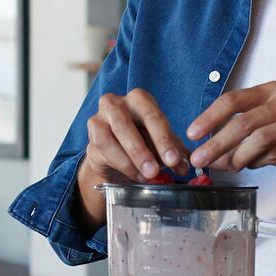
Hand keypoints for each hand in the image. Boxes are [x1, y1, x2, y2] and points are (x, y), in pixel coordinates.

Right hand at [73, 89, 189, 227]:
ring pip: (112, 136)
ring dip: (131, 158)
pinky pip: (104, 148)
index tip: (173, 160)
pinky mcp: (91, 134)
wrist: (114, 155)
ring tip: (147, 176)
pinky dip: (121, 163)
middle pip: (127, 124)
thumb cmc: (142, 142)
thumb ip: (174, 154)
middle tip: (156, 171)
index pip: (152, 115)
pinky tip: (135, 175)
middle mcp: (116, 102)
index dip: (163, 139)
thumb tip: (184, 166)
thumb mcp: (162, 146)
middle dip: (144, 150)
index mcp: (139, 99)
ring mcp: (100, 117)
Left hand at [185, 82, 275, 188]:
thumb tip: (210, 155)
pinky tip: (249, 167)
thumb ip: (240, 141)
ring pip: (257, 136)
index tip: (192, 133)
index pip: (233, 99)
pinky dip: (256, 162)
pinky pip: (274, 152)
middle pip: (242, 120)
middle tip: (200, 159)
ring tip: (223, 168)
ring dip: (234, 156)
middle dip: (216, 142)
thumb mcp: (269, 135)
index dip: (209, 116)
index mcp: (272, 92)